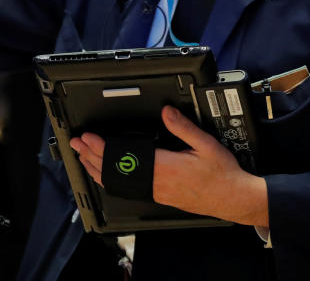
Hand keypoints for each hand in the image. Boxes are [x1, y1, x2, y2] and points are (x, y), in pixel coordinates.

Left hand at [70, 105, 267, 225]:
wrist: (232, 198)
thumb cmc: (222, 174)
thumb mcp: (206, 144)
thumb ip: (183, 127)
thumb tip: (165, 112)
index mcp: (165, 167)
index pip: (125, 157)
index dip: (102, 148)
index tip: (89, 138)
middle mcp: (157, 182)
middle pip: (116, 171)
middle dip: (92, 156)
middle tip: (76, 144)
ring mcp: (157, 192)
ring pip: (120, 183)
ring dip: (98, 169)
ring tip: (83, 158)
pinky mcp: (160, 196)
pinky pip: (129, 188)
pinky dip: (112, 180)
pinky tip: (106, 176)